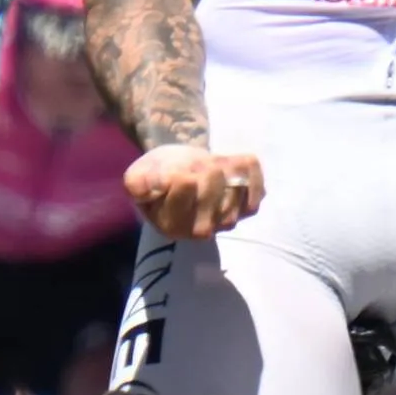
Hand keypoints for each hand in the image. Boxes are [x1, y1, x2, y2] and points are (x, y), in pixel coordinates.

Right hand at [126, 142, 264, 241]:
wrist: (182, 173)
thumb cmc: (158, 175)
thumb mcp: (138, 175)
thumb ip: (137, 183)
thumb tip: (148, 187)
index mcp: (170, 224)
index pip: (185, 186)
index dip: (180, 170)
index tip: (173, 170)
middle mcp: (201, 231)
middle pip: (213, 183)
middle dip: (203, 165)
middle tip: (193, 164)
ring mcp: (227, 221)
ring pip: (236, 186)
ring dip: (225, 166)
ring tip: (211, 164)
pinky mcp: (247, 210)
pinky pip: (258, 187)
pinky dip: (249, 170)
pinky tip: (234, 164)